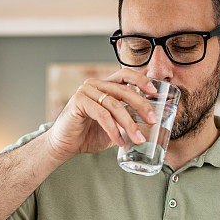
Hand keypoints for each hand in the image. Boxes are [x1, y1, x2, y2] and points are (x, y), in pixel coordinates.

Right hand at [44, 68, 159, 160]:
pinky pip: (102, 114)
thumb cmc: (88, 135)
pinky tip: (119, 141)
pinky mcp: (78, 102)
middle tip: (152, 120)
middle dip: (141, 105)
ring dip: (129, 123)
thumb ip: (128, 121)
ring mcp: (85, 91)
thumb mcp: (114, 126)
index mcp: (104, 86)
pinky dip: (113, 129)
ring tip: (138, 139)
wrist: (64, 145)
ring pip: (114, 105)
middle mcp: (95, 85)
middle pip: (124, 90)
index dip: (141, 80)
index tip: (154, 91)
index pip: (125, 75)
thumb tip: (151, 126)